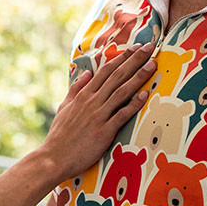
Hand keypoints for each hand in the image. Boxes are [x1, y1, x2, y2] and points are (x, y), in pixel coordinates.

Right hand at [42, 42, 154, 180]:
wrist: (53, 158)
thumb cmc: (59, 135)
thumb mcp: (64, 107)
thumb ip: (76, 89)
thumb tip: (85, 73)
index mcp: (83, 95)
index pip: (106, 70)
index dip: (122, 57)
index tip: (135, 48)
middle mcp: (92, 101)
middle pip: (117, 75)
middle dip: (135, 60)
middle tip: (150, 47)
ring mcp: (98, 115)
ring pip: (121, 91)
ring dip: (138, 77)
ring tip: (152, 65)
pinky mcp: (103, 131)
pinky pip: (121, 115)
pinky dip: (133, 104)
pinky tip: (145, 95)